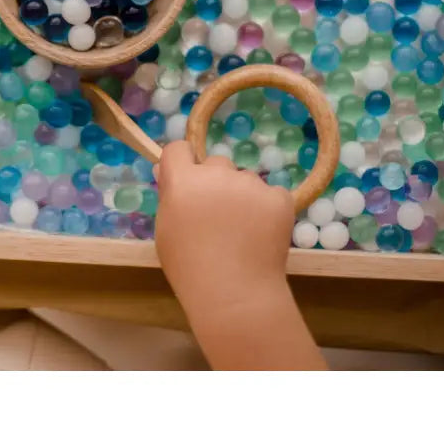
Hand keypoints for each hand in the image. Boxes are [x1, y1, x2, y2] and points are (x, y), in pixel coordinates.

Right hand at [154, 140, 294, 306]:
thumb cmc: (189, 267)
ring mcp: (250, 184)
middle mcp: (217, 174)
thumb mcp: (165, 230)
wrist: (234, 294)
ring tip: (242, 232)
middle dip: (215, 182)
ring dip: (242, 196)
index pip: (179, 149)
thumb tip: (168, 172)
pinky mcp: (278, 198)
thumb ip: (169, 196)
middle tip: (217, 216)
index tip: (186, 180)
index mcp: (184, 180)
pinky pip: (271, 194)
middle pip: (216, 163)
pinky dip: (268, 209)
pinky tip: (262, 234)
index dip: (182, 163)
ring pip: (245, 179)